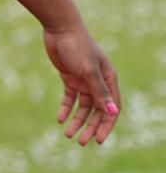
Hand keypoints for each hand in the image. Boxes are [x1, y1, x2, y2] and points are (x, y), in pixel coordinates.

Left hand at [43, 27, 120, 144]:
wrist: (59, 29)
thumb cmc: (78, 47)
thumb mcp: (88, 71)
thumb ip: (99, 92)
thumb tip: (112, 113)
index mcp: (109, 80)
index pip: (111, 108)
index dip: (106, 125)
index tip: (99, 140)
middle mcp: (98, 82)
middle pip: (96, 111)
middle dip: (90, 127)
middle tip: (81, 142)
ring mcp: (83, 80)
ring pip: (82, 107)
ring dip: (76, 121)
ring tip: (67, 134)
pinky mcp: (69, 77)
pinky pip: (69, 98)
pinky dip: (65, 109)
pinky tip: (59, 119)